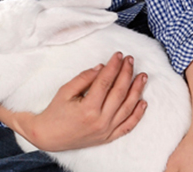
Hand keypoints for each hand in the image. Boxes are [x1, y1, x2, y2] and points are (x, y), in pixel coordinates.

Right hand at [0, 52, 147, 151]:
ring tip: (142, 76)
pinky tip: (143, 101)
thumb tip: (102, 67)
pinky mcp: (108, 137)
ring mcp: (106, 131)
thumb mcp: (65, 91)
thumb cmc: (55, 112)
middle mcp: (100, 121)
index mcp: (88, 108)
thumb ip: (84, 78)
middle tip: (130, 60)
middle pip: (119, 92)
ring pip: (128, 108)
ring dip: (137, 90)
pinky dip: (137, 114)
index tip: (118, 55)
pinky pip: (128, 126)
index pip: (105, 82)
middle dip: (126, 73)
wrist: (49, 137)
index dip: (113, 66)